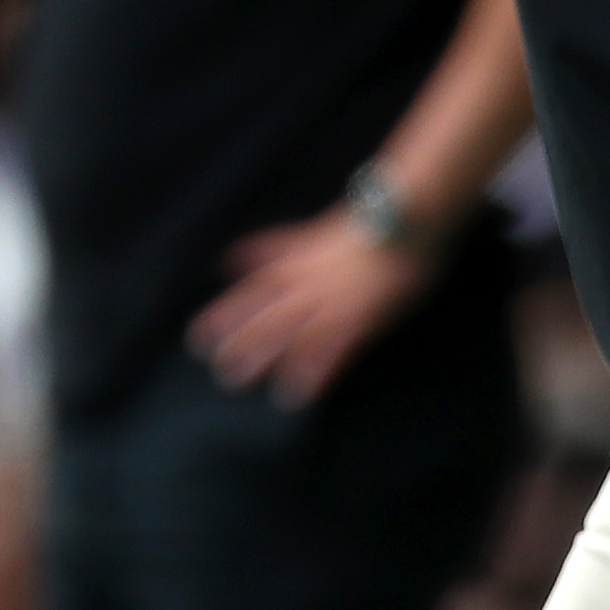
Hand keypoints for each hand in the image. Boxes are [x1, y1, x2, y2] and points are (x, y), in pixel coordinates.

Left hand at [191, 210, 428, 405]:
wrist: (410, 215)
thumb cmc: (373, 221)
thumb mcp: (316, 231)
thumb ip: (280, 246)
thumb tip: (237, 257)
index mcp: (299, 260)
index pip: (254, 287)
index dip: (226, 310)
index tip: (199, 335)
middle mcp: (308, 282)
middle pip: (262, 312)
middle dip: (234, 335)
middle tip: (207, 360)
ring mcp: (331, 300)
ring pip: (287, 330)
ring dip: (259, 354)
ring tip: (234, 379)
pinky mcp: (359, 317)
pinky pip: (331, 349)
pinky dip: (312, 371)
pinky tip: (296, 394)